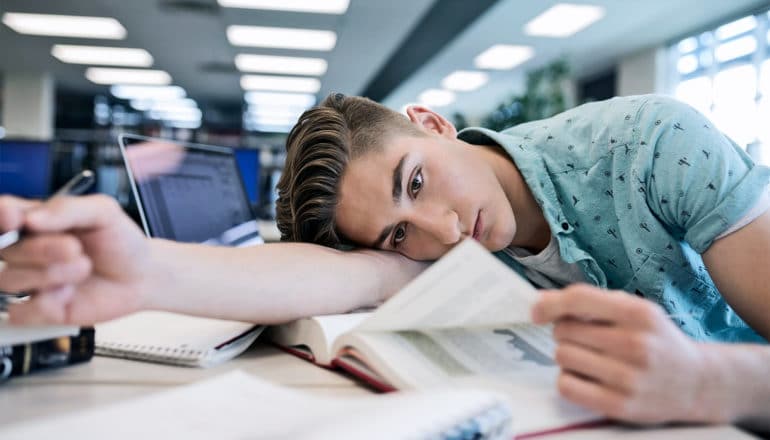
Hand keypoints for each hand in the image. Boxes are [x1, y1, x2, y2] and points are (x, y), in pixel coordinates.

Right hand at [0, 195, 149, 324]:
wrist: (141, 275)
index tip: (14, 218)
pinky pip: (20, 312)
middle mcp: (26, 250)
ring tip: (83, 267)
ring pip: (8, 280)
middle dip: (39, 250)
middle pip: (4, 250)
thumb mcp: (103, 212)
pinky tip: (69, 295)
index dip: (1, 217)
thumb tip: (30, 218)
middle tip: (74, 248)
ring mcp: (30, 280)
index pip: (1, 215)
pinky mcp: (39, 309)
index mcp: (34, 220)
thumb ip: (67, 208)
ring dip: (49, 274)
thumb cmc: (120, 241)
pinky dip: (45, 304)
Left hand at [531, 284, 723, 424]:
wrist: (698, 382)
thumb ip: (592, 302)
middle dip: (566, 333)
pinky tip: (586, 377)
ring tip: (590, 358)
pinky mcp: (621, 405)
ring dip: (567, 356)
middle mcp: (635, 344)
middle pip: (564, 330)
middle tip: (584, 340)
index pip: (578, 299)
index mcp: (639, 313)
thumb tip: (542, 303)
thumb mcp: (636, 311)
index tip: (536, 312)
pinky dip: (569, 380)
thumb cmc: (657, 341)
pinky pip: (567, 386)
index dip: (549, 304)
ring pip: (562, 357)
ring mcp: (629, 377)